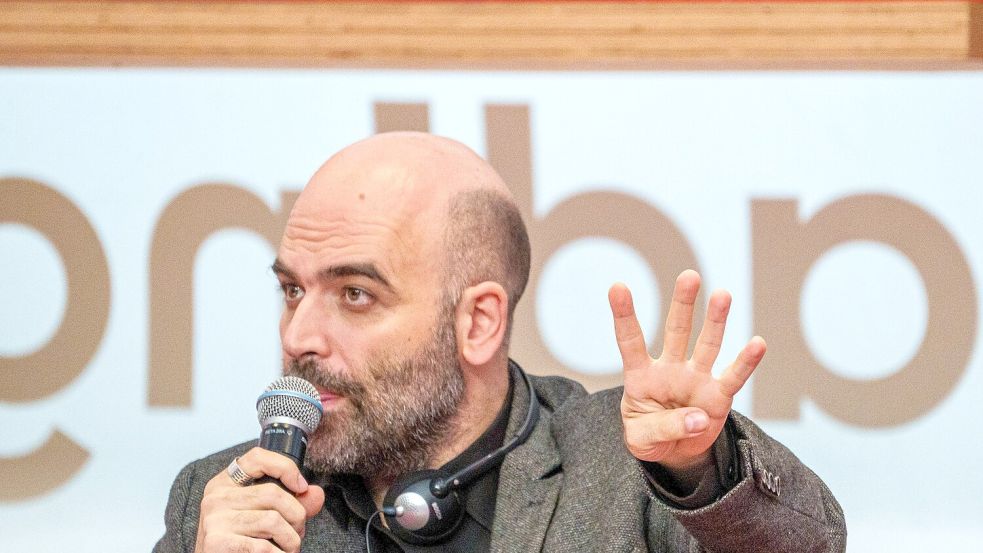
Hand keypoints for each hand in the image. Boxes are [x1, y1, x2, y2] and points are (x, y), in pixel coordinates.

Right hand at [194, 447, 324, 552]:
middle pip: (273, 493)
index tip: (302, 486)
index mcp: (225, 483)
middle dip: (297, 515)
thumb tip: (317, 494)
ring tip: (289, 547)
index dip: (285, 467)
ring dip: (291, 540)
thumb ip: (292, 503)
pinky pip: (263, 547)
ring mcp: (214, 519)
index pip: (257, 457)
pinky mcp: (216, 542)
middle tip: (298, 531)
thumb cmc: (241, 541)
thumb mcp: (262, 516)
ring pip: (273, 520)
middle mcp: (216, 497)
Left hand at [610, 270, 765, 471]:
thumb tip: (698, 417)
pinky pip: (734, 376)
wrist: (673, 453)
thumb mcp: (640, 439)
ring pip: (707, 345)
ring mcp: (696, 380)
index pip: (630, 341)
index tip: (617, 286)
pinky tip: (758, 344)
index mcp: (641, 375)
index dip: (624, 315)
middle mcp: (670, 370)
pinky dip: (746, 362)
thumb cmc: (649, 437)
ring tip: (722, 294)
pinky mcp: (718, 396)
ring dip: (716, 321)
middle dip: (682, 304)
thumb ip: (662, 428)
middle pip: (676, 331)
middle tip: (689, 276)